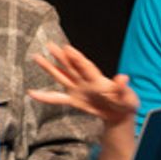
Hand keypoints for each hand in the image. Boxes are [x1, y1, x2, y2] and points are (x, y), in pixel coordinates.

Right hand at [28, 42, 138, 159]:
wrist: (119, 114)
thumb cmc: (125, 103)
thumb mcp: (128, 97)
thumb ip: (123, 88)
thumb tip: (123, 78)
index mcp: (98, 79)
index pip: (85, 67)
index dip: (77, 58)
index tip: (67, 48)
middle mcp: (85, 81)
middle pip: (71, 66)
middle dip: (60, 56)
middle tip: (50, 45)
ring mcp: (78, 89)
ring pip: (61, 76)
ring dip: (49, 67)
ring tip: (37, 57)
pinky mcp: (74, 100)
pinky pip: (57, 99)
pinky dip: (44, 96)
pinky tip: (32, 93)